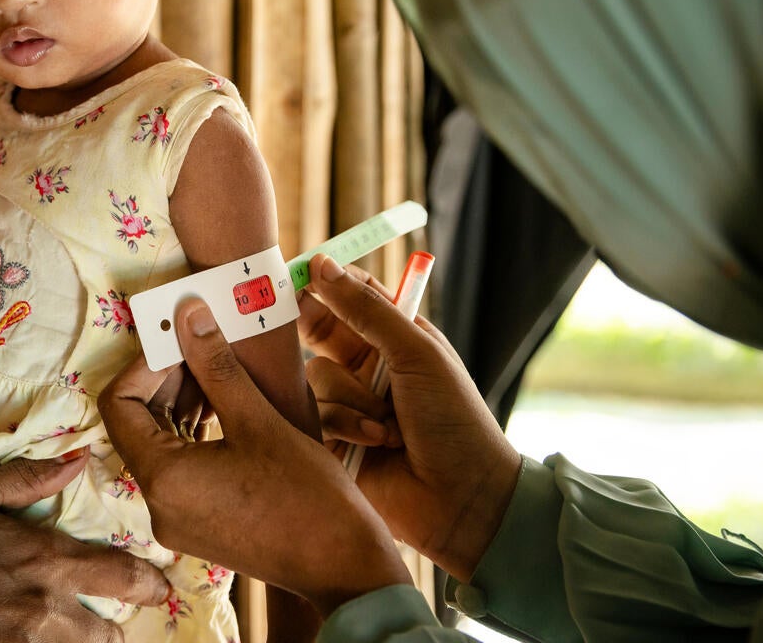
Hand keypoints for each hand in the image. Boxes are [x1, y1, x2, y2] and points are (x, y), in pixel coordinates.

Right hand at [0, 453, 171, 641]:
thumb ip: (28, 479)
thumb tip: (79, 460)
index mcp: (42, 559)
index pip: (121, 577)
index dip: (148, 585)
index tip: (157, 587)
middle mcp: (43, 610)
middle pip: (111, 635)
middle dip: (112, 629)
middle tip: (105, 622)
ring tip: (70, 636)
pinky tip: (29, 642)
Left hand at [99, 297, 411, 615]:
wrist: (346, 567)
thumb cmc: (307, 495)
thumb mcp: (258, 420)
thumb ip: (215, 366)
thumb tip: (188, 314)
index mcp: (163, 478)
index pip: (119, 406)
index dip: (143, 365)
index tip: (178, 340)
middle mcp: (157, 505)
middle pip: (135, 424)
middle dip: (164, 380)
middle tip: (200, 347)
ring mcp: (175, 519)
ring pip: (158, 445)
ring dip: (180, 404)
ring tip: (217, 372)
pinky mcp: (196, 524)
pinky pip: (177, 469)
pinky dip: (192, 434)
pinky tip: (223, 408)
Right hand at [299, 254, 521, 581]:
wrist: (463, 499)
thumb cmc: (455, 420)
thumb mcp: (417, 353)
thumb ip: (367, 310)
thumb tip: (322, 264)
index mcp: (393, 337)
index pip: (348, 294)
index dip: (323, 283)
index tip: (300, 276)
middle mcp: (364, 366)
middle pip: (317, 331)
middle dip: (318, 335)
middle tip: (316, 333)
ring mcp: (346, 402)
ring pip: (314, 376)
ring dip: (350, 399)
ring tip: (386, 424)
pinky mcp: (330, 439)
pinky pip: (312, 415)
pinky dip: (343, 426)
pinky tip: (374, 443)